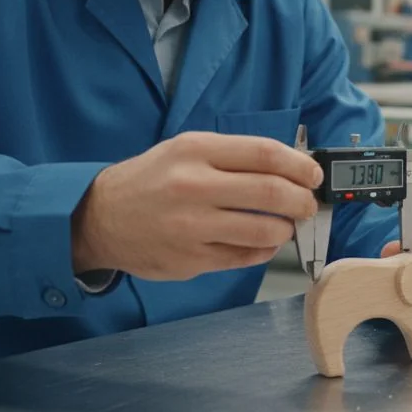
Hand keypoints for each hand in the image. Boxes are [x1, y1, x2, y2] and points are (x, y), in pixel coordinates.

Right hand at [71, 131, 322, 279]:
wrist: (99, 217)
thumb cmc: (151, 180)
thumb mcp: (185, 150)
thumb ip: (234, 156)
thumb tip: (289, 168)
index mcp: (195, 151)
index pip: (264, 154)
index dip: (299, 165)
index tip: (312, 174)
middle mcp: (193, 187)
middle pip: (271, 193)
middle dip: (301, 200)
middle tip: (307, 204)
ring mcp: (191, 227)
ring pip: (263, 230)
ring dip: (286, 229)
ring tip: (285, 224)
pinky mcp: (190, 260)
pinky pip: (244, 257)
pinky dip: (263, 250)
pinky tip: (262, 242)